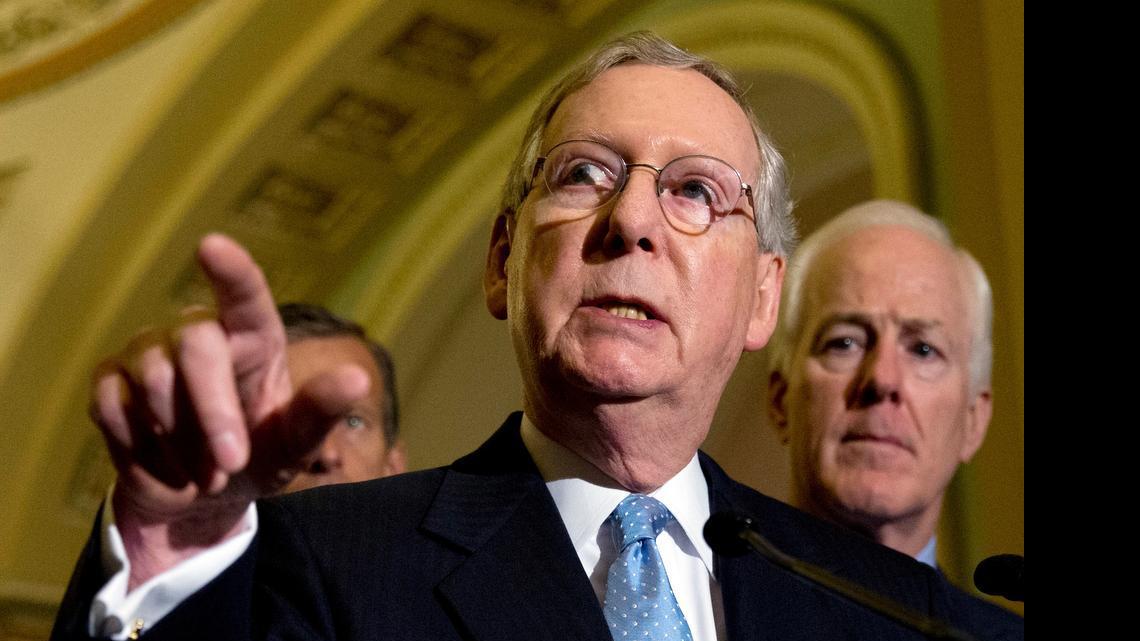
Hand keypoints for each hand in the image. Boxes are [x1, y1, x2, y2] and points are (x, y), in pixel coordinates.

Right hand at [89, 234, 369, 587]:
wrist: (200, 499)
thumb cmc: (259, 457)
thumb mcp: (297, 443)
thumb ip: (321, 410)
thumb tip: (359, 379)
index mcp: (252, 337)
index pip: (244, 294)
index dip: (230, 269)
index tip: (211, 245)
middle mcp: (197, 332)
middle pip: (196, 346)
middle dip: (213, 410)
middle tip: (231, 464)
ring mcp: (147, 352)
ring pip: (154, 382)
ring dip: (183, 443)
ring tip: (206, 470)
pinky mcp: (110, 381)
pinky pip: (116, 409)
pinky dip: (146, 451)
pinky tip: (167, 464)